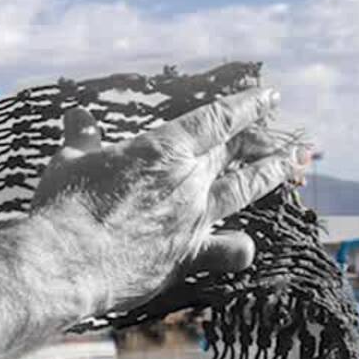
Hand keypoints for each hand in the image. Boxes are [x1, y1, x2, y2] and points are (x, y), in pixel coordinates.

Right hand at [30, 87, 307, 314]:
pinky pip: (231, 250)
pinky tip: (245, 247)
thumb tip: (75, 115)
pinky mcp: (190, 256)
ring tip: (295, 164)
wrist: (67, 261)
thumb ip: (82, 137)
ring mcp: (194, 219)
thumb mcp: (70, 161)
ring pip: (245, 190)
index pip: (218, 118)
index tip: (270, 97)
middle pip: (235, 152)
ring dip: (272, 174)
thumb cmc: (64, 206)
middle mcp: (188, 181)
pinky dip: (240, 247)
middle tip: (280, 132)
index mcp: (163, 149)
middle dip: (259, 140)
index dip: (249, 105)